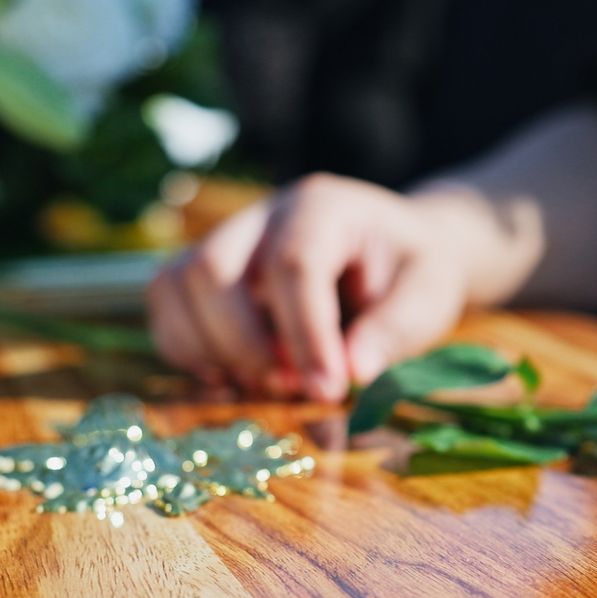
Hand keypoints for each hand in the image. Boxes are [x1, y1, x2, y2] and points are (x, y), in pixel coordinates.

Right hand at [147, 174, 473, 401]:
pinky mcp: (207, 270)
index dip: (306, 335)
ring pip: (177, 285)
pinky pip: (167, 305)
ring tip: (268, 383)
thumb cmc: (414, 271)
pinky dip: (188, 351)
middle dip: (245, 345)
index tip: (328, 390)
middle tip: (292, 389)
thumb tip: (352, 372)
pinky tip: (236, 378)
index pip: (294, 264)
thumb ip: (395, 331)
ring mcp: (229, 239)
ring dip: (212, 350)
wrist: (397, 250)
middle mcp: (266, 215)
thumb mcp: (430, 296)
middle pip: (214, 269)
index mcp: (325, 207)